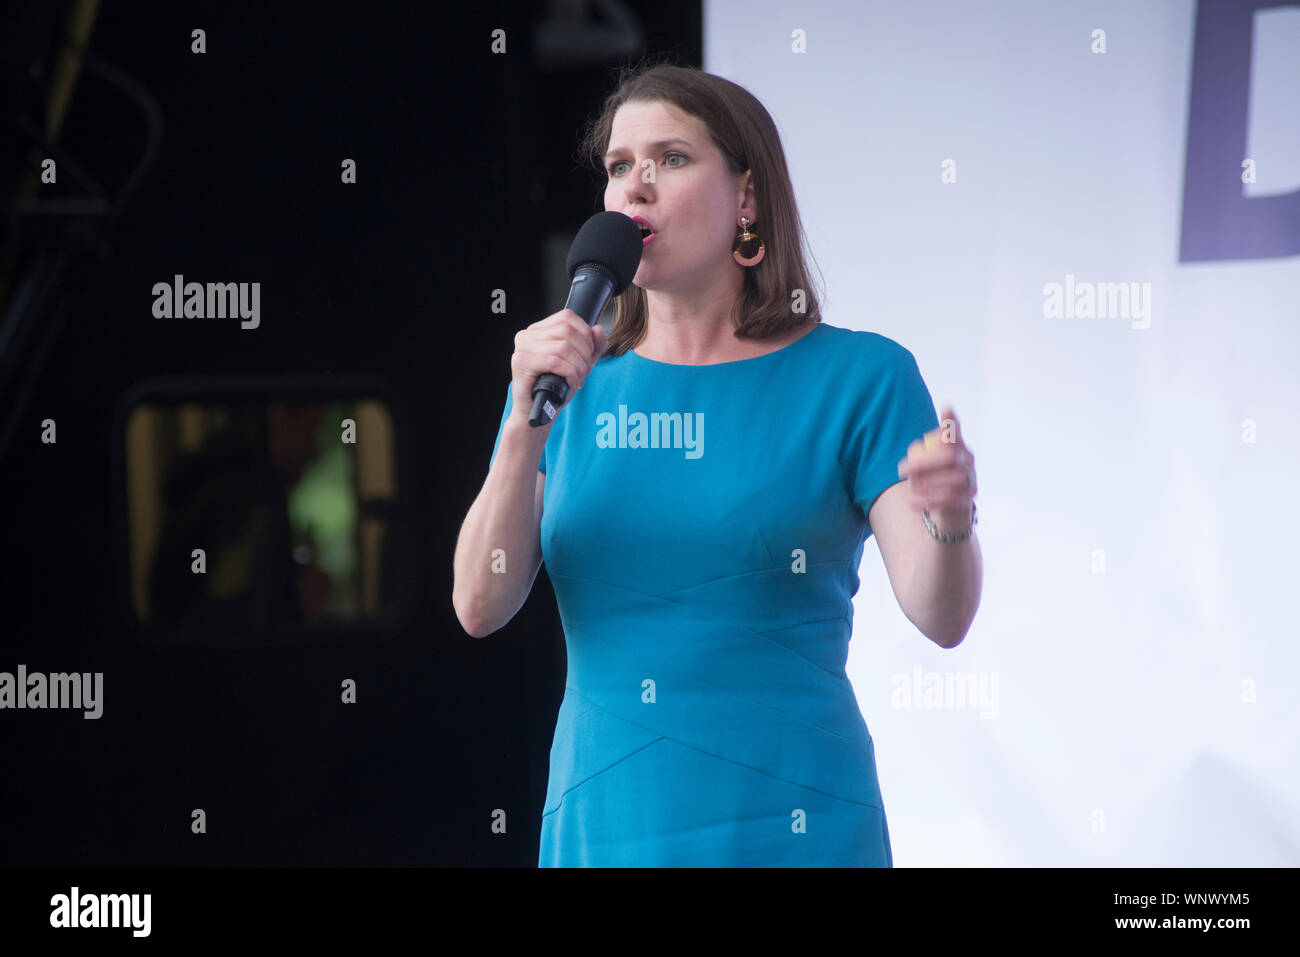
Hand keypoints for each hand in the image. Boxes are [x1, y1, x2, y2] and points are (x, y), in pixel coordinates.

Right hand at [509, 309, 607, 426]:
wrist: (539, 413)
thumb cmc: (556, 388)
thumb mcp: (580, 364)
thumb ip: (593, 347)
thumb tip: (599, 329)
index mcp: (539, 330)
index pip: (568, 317)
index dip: (585, 334)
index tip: (588, 354)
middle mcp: (527, 334)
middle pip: (567, 331)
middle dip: (584, 353)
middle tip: (584, 371)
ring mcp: (522, 347)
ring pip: (563, 346)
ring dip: (578, 365)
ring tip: (578, 379)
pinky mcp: (521, 362)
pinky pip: (554, 361)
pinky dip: (569, 373)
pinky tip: (571, 382)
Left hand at [897, 405, 976, 532]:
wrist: (946, 506)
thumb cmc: (932, 477)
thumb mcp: (926, 461)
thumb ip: (921, 452)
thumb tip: (917, 451)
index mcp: (957, 446)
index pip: (954, 432)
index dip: (951, 422)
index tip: (947, 407)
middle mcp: (967, 459)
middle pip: (949, 457)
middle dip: (923, 463)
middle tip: (901, 470)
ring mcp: (970, 479)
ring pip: (947, 481)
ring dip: (923, 485)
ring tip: (910, 487)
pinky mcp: (966, 499)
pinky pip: (946, 500)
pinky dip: (925, 501)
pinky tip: (911, 501)